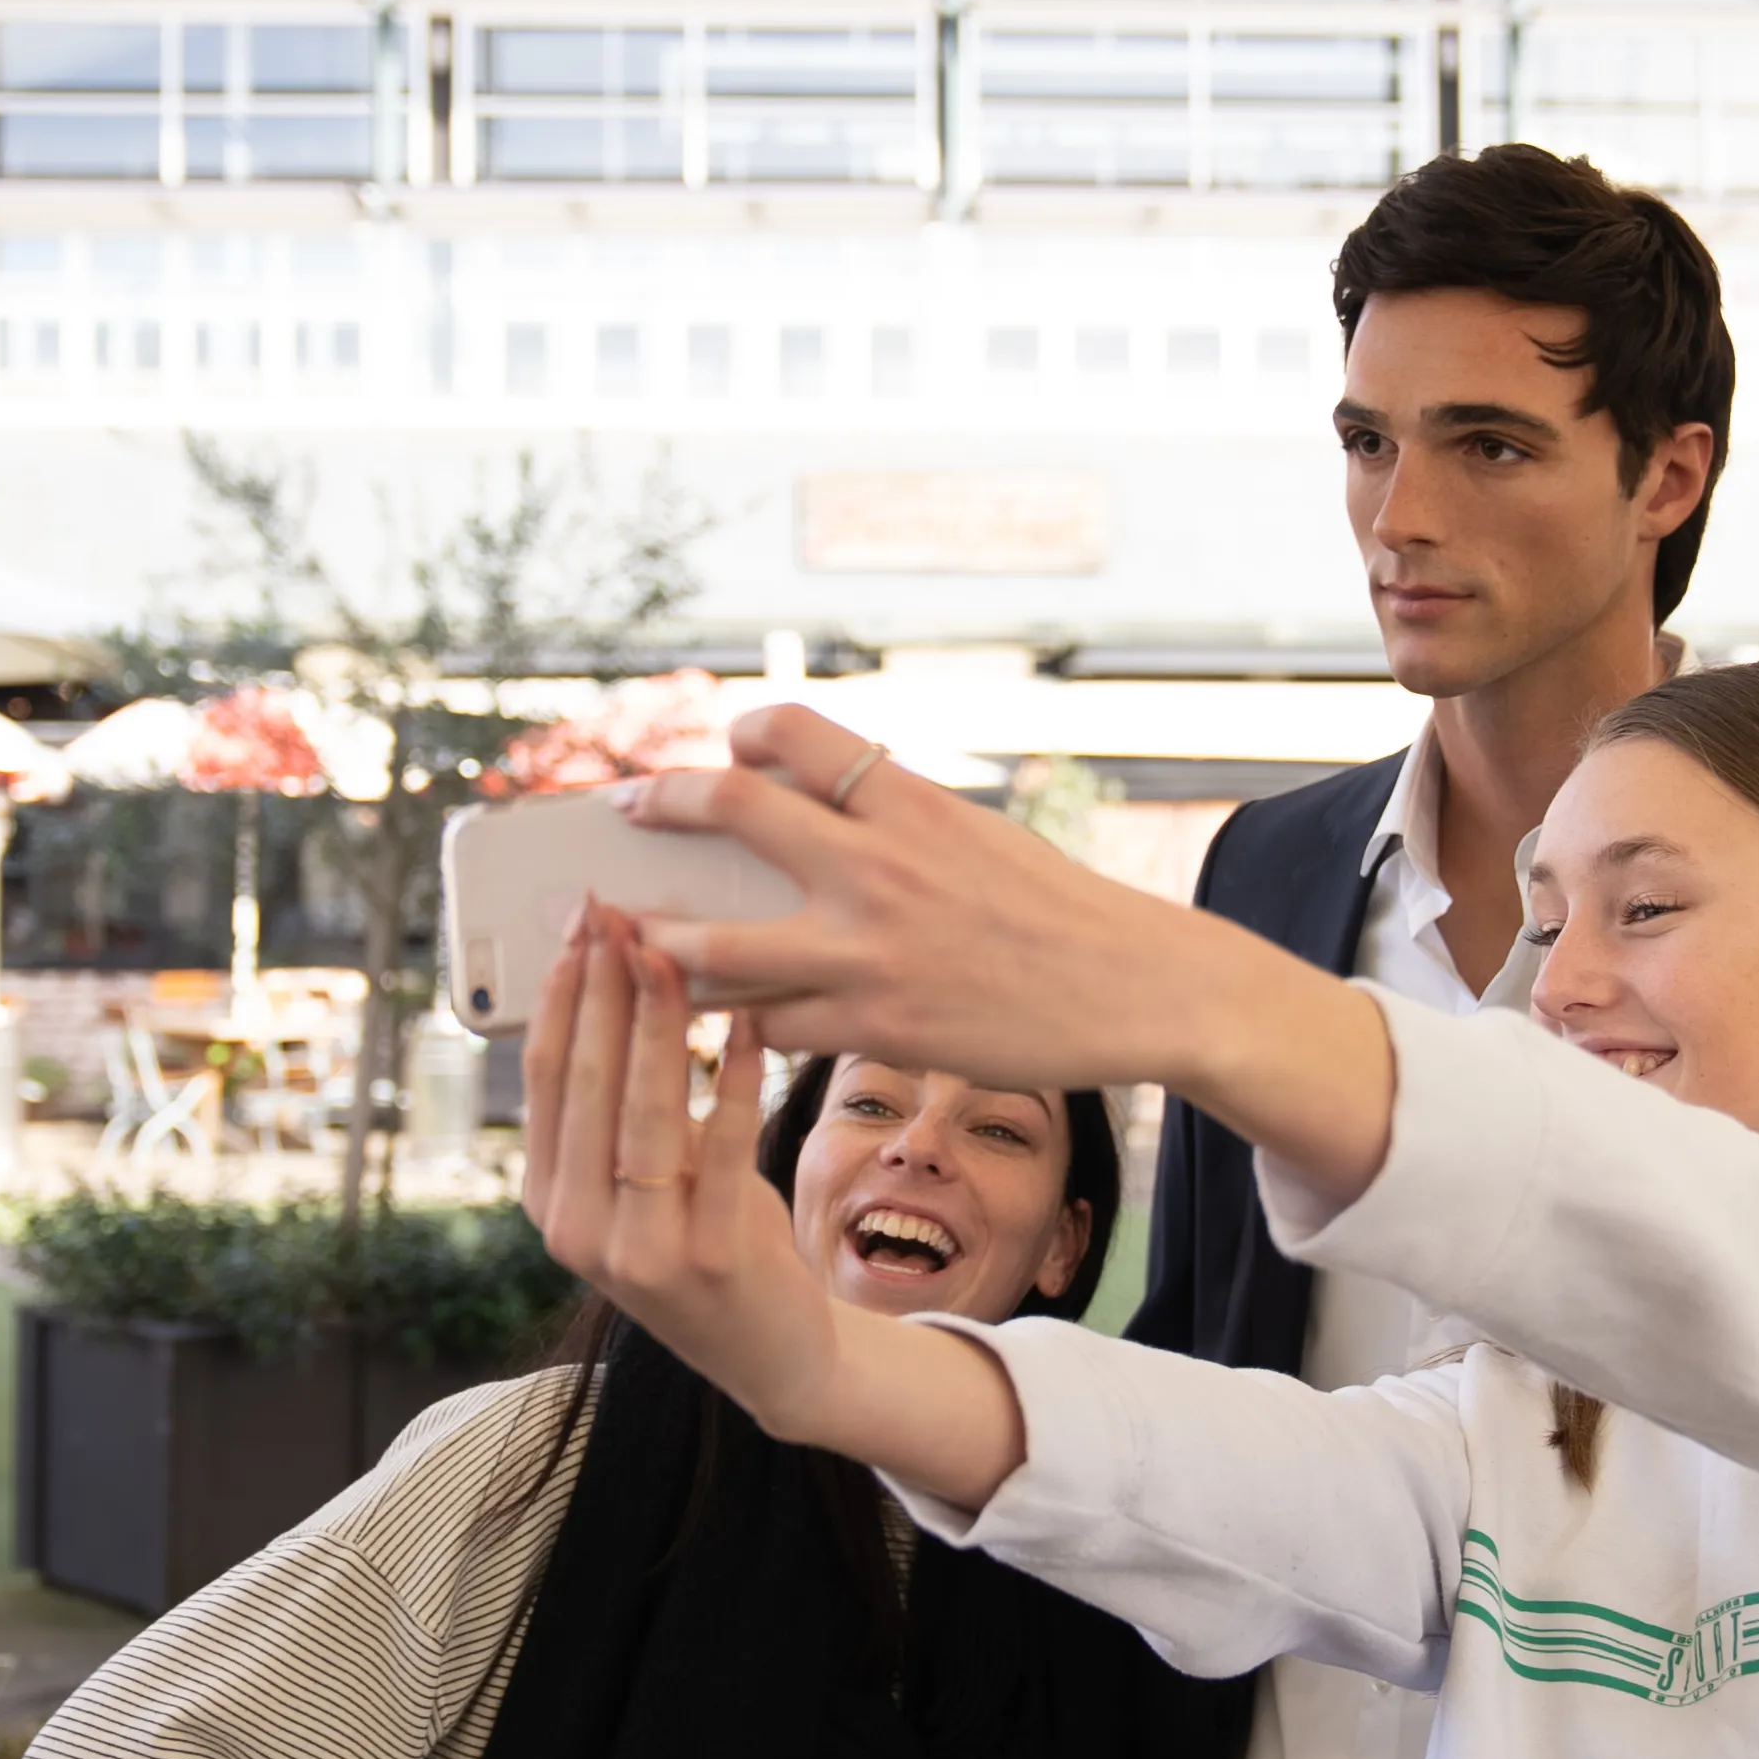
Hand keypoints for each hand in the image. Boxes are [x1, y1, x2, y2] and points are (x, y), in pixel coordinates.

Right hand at [517, 913, 843, 1437]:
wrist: (777, 1356)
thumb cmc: (714, 1239)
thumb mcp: (648, 1179)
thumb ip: (625, 1107)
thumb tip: (623, 980)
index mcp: (549, 1201)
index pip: (544, 1079)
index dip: (558, 994)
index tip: (580, 924)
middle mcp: (578, 1231)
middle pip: (585, 1084)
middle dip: (600, 988)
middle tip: (618, 912)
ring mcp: (639, 1254)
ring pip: (643, 1112)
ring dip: (656, 1021)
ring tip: (671, 951)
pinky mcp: (710, 1263)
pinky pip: (721, 1146)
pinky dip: (734, 1077)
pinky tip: (747, 1022)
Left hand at [614, 706, 1212, 1091]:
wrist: (1136, 986)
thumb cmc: (1055, 911)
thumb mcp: (975, 836)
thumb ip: (889, 823)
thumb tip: (799, 819)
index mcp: (910, 802)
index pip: (794, 732)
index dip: (740, 732)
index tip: (720, 749)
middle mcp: (880, 865)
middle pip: (729, 809)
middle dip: (657, 805)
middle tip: (622, 814)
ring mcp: (870, 951)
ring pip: (717, 947)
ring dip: (661, 944)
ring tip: (631, 940)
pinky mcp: (877, 1026)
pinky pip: (772, 1026)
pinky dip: (744, 1021)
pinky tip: (730, 1019)